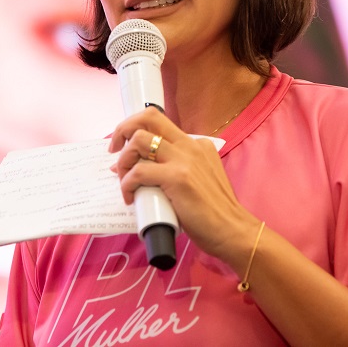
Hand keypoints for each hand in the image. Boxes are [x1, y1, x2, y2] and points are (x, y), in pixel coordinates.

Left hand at [108, 106, 259, 260]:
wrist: (232, 230)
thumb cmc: (214, 212)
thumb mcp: (199, 180)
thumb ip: (176, 170)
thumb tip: (142, 169)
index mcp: (196, 144)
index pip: (159, 122)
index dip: (136, 130)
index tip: (125, 148)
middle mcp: (190, 145)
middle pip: (149, 117)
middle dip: (123, 129)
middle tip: (114, 150)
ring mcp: (184, 159)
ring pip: (140, 140)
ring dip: (123, 160)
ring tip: (123, 180)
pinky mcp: (178, 178)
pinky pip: (139, 171)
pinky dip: (127, 183)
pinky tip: (131, 197)